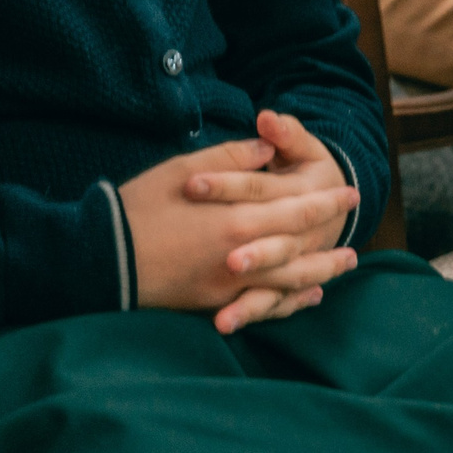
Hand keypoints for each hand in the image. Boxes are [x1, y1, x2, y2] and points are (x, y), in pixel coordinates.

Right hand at [119, 126, 357, 331]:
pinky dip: (289, 301)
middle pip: (301, 247)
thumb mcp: (185, 168)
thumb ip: (232, 156)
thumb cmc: (139, 206)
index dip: (327, 201)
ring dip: (320, 273)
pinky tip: (306, 297)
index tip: (350, 192)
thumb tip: (267, 148)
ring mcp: (227, 285)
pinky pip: (262, 304)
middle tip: (355, 231)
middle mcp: (241, 255)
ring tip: (345, 266)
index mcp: (239, 218)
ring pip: (289, 281)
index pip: (298, 208)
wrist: (97, 257)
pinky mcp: (210, 302)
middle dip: (330, 237)